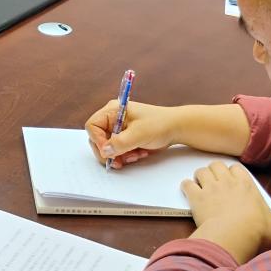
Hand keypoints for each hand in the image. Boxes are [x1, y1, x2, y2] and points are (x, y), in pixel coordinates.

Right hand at [87, 101, 250, 168]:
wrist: (177, 128)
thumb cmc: (160, 124)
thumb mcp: (139, 134)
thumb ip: (120, 143)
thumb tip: (104, 151)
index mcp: (113, 110)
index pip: (93, 126)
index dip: (97, 140)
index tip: (109, 151)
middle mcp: (113, 118)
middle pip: (98, 139)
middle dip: (111, 151)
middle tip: (121, 160)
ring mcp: (119, 128)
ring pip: (108, 148)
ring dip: (120, 156)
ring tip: (135, 155)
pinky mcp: (125, 138)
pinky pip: (118, 151)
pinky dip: (126, 156)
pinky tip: (139, 154)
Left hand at [184, 161, 270, 263]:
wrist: (235, 236)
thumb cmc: (255, 231)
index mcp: (246, 185)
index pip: (237, 168)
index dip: (232, 172)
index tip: (231, 178)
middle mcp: (227, 182)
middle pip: (217, 165)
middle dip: (214, 170)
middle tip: (214, 179)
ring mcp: (211, 188)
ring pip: (201, 171)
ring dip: (200, 176)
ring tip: (200, 184)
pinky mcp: (197, 198)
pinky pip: (187, 184)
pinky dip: (186, 186)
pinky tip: (188, 191)